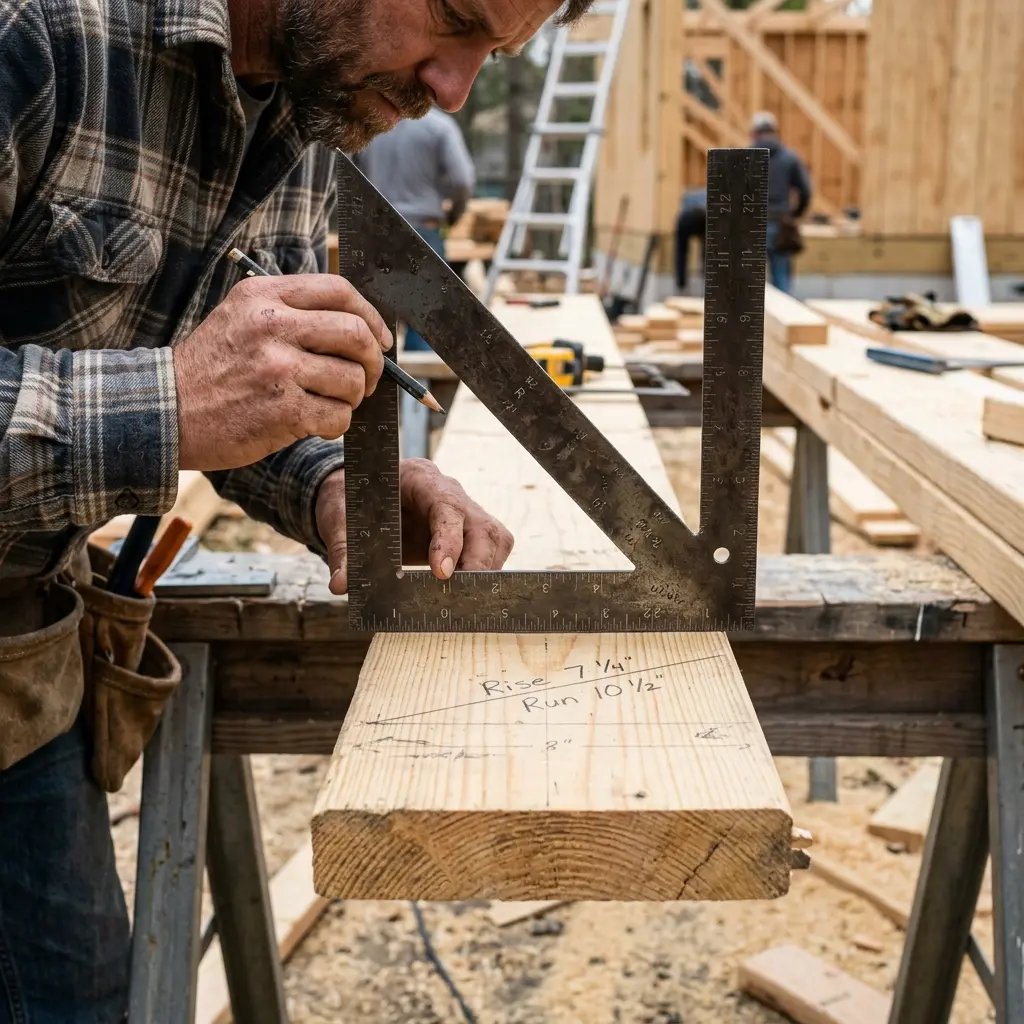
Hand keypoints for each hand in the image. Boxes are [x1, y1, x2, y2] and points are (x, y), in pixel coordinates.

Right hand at [173, 274, 392, 470]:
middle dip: (373, 362)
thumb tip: (356, 325)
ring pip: (351, 380)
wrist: (166, 412)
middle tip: (366, 378)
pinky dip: (335, 424)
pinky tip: (314, 423)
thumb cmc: (211, 370)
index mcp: (263, 295)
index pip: (339, 290)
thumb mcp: (240, 318)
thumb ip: (289, 312)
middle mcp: (271, 326)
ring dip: (351, 398)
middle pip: (356, 334)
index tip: (380, 338)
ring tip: (329, 403)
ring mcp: (278, 368)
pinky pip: (338, 416)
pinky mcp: (283, 409)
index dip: (371, 316)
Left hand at [316, 459, 514, 594]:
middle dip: (478, 563)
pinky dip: (485, 573)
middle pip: (482, 525)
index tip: (442, 573)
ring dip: (486, 570)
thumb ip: (342, 546)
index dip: (449, 539)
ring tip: (465, 600)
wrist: (359, 494)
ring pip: (494, 538)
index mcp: (420, 479)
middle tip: (462, 596)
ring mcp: (464, 512)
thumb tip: (341, 585)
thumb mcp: (339, 516)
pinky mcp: (468, 533)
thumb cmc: (353, 499)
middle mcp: (449, 492)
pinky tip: (467, 595)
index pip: (447, 506)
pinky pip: (490, 550)